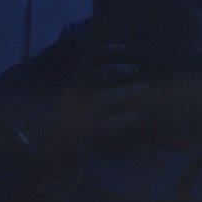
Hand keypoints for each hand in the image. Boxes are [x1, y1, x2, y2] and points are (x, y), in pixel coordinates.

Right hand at [44, 44, 145, 176]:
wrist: (58, 154)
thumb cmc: (77, 123)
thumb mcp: (83, 99)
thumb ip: (97, 86)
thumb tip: (127, 71)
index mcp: (74, 85)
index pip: (87, 62)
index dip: (105, 51)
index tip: (124, 47)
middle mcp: (72, 96)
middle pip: (92, 76)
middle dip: (114, 70)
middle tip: (135, 69)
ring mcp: (74, 114)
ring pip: (99, 97)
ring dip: (123, 91)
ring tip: (142, 87)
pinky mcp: (80, 132)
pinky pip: (104, 123)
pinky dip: (122, 117)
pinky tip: (136, 114)